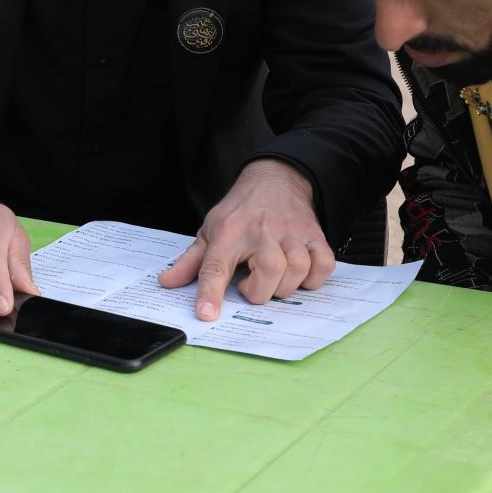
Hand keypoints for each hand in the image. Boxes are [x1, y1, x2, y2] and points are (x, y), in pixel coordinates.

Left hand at [158, 159, 332, 318]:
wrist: (275, 178)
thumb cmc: (240, 212)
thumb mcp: (210, 230)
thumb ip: (190, 261)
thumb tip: (168, 282)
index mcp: (229, 233)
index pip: (215, 266)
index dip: (210, 293)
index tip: (207, 314)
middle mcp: (262, 232)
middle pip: (269, 272)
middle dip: (259, 291)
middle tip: (251, 285)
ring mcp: (292, 233)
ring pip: (297, 270)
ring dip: (286, 285)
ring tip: (273, 279)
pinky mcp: (315, 235)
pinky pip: (324, 264)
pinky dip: (314, 277)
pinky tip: (299, 274)